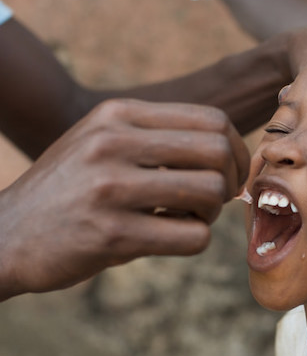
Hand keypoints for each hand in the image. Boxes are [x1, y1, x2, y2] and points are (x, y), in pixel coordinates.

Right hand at [0, 99, 249, 299]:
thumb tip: (224, 146)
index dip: (234, 150)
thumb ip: (152, 136)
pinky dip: (194, 241)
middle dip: (229, 181)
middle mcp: (114, 142)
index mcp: (117, 114)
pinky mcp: (112, 234)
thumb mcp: (99, 142)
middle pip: (216, 151)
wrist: (6, 235)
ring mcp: (111, 187)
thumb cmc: (66, 192)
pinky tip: (167, 238)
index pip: (210, 119)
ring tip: (186, 220)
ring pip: (210, 193)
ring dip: (210, 214)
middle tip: (213, 202)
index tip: (228, 174)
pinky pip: (192, 237)